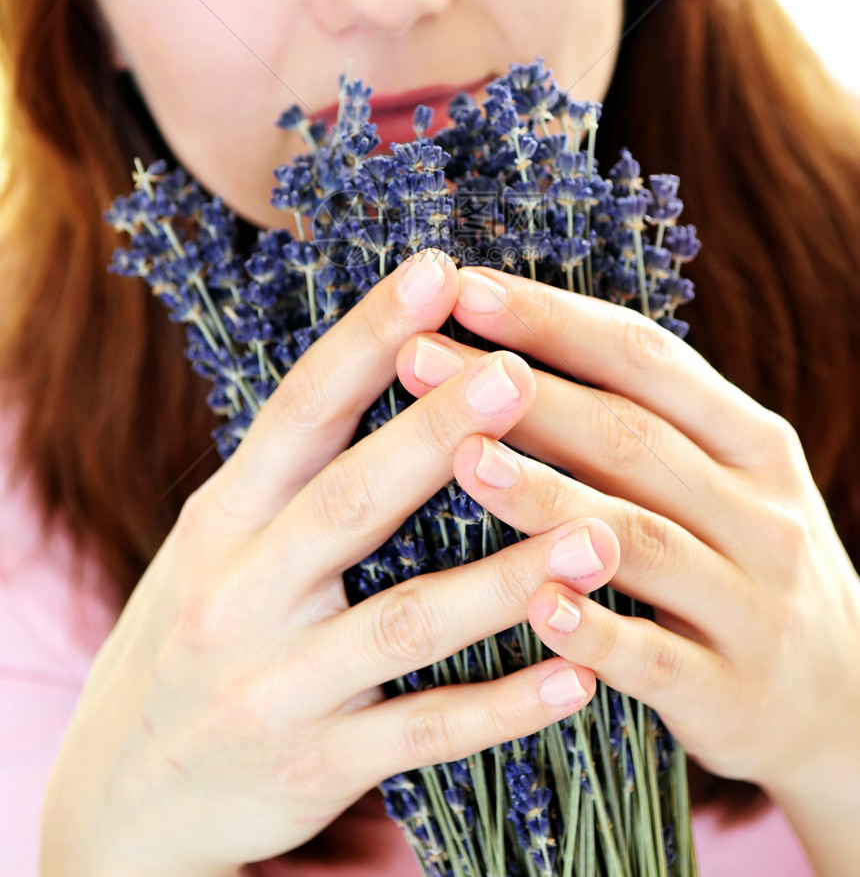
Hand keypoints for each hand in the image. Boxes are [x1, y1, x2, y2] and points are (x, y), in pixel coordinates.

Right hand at [39, 249, 621, 876]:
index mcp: (225, 517)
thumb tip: (393, 356)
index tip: (436, 272)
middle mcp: (242, 592)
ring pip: (404, 623)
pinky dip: (503, 706)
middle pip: (349, 500)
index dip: (366, 336)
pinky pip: (423, 734)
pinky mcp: (314, 767)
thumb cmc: (197, 632)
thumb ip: (296, 469)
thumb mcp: (221, 540)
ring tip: (599, 537)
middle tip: (519, 373)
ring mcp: (277, 685)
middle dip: (434, 433)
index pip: (300, 410)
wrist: (120, 797)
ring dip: (505, 581)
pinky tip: (578, 675)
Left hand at [396, 265, 859, 801]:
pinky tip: (533, 604)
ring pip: (640, 539)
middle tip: (417, 359)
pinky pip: (654, 659)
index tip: (463, 288)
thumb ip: (642, 419)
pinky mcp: (732, 692)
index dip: (551, 319)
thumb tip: (508, 347)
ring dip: (545, 496)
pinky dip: (593, 631)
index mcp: (751, 441)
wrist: (846, 702)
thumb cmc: (746, 562)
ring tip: (461, 459)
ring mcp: (752, 604)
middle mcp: (760, 512)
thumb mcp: (725, 479)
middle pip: (630, 436)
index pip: (645, 358)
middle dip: (518, 392)